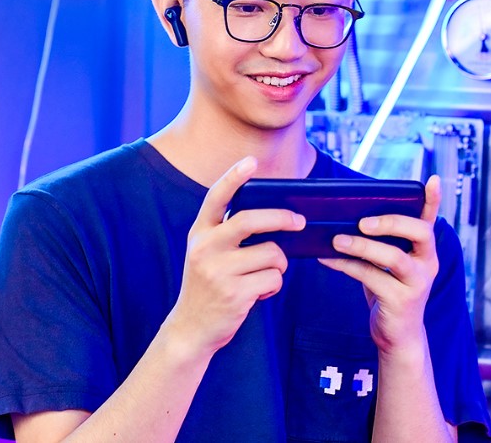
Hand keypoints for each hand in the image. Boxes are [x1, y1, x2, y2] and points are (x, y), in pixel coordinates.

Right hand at [164, 156, 305, 359]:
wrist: (191, 328)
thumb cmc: (209, 283)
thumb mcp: (208, 252)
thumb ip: (228, 233)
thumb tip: (275, 217)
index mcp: (200, 232)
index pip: (216, 197)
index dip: (233, 177)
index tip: (251, 161)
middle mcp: (205, 247)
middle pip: (251, 220)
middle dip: (281, 218)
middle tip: (299, 221)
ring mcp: (218, 271)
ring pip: (271, 253)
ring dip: (278, 265)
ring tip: (265, 274)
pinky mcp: (234, 294)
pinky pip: (273, 279)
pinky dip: (274, 285)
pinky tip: (259, 293)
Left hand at [319, 175, 440, 354]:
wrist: (397, 335)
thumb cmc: (388, 289)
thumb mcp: (388, 263)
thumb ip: (379, 242)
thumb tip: (341, 216)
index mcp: (424, 248)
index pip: (430, 218)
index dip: (433, 199)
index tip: (433, 179)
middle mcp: (428, 262)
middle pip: (420, 232)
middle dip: (390, 221)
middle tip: (363, 221)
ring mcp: (418, 282)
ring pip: (393, 257)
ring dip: (362, 246)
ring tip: (336, 240)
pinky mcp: (401, 301)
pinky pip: (372, 277)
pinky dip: (346, 265)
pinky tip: (327, 259)